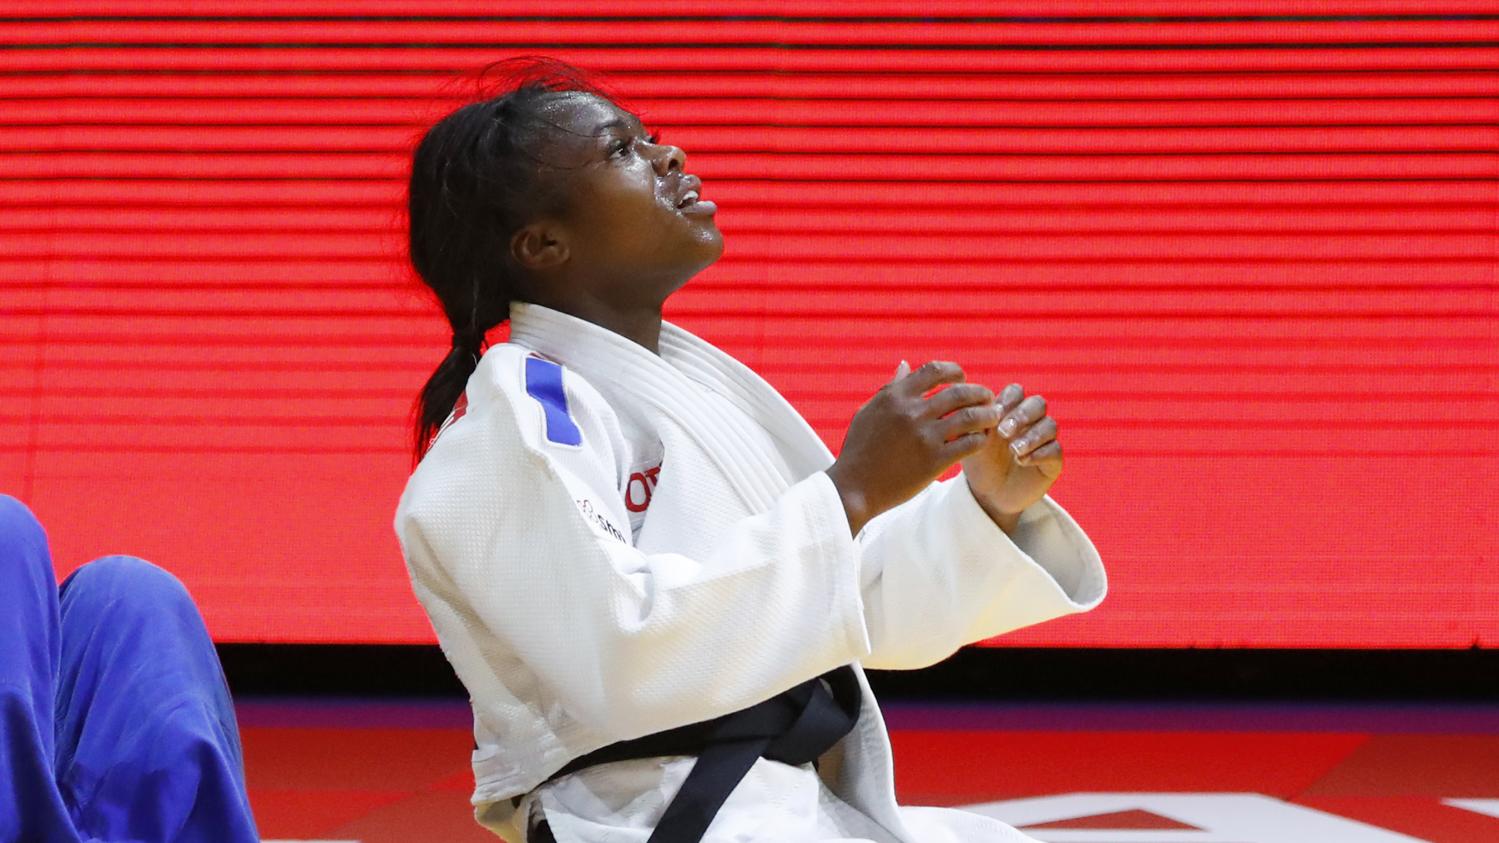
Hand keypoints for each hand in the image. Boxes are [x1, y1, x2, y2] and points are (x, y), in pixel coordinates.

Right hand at [826, 360, 1000, 535]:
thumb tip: (906, 365)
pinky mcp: (935, 461)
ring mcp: (925, 437)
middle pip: (959, 392)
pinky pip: (969, 444)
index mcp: (895, 397)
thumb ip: (890, 388)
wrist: (854, 487)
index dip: (954, 371)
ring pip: (971, 417)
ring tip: (995, 416)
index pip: (934, 370)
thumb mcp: (868, 412)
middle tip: (988, 397)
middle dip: (980, 392)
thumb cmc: (859, 449)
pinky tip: (982, 439)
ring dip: (988, 414)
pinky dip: (981, 439)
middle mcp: (912, 412)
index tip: (962, 378)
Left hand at [959, 383, 1063, 532]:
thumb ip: (973, 422)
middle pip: (1038, 403)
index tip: (995, 413)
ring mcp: (1044, 440)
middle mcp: (1030, 422)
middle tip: (1004, 432)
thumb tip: (975, 404)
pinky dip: (1039, 453)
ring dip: (1032, 436)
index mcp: (1010, 411)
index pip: (1016, 392)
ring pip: (1050, 425)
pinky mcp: (1053, 460)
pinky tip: (1023, 461)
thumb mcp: (971, 441)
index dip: (1008, 399)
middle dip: (1022, 415)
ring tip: (1014, 450)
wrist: (988, 495)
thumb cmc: (979, 463)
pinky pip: (1055, 449)